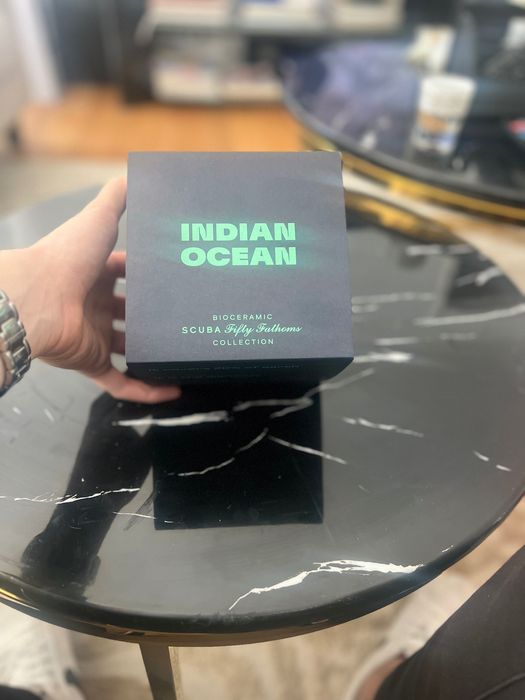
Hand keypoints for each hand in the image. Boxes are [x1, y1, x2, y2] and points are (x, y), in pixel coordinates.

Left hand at [0, 178, 180, 403]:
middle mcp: (93, 302)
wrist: (37, 299)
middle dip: (153, 313)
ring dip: (152, 351)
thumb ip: (117, 196)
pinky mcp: (90, 362)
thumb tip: (136, 173)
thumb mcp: (98, 219)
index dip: (148, 273)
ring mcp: (92, 335)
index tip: (177, 276)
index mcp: (94, 271)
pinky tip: (172, 389)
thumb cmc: (66, 258)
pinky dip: (145, 388)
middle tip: (186, 315)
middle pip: (129, 310)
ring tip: (184, 351)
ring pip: (127, 346)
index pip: (125, 272)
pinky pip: (120, 380)